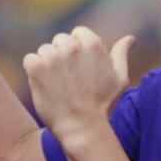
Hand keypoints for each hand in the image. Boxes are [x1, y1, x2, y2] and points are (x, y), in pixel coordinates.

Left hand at [23, 27, 135, 146]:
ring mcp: (53, 56)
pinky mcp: (36, 67)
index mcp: (93, 44)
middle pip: (60, 40)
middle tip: (70, 80)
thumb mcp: (119, 78)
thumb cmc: (103, 104)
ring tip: (59, 85)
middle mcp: (72, 47)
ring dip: (48, 64)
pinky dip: (34, 71)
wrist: (82, 128)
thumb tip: (130, 38)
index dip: (78, 50)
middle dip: (62, 56)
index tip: (80, 68)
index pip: (78, 33)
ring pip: (45, 50)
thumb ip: (121, 54)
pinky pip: (30, 59)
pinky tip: (46, 86)